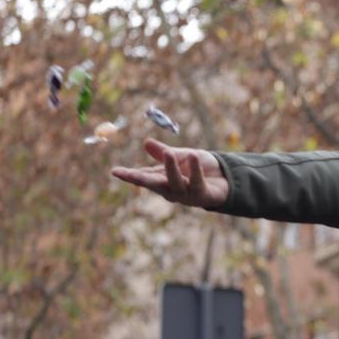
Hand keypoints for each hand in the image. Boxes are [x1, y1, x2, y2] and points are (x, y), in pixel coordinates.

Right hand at [111, 138, 227, 208]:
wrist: (225, 178)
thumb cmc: (198, 168)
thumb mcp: (179, 156)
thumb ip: (163, 153)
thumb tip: (146, 143)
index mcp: (162, 180)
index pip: (143, 176)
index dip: (129, 175)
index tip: (114, 171)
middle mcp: (171, 190)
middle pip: (154, 185)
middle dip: (140, 180)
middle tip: (129, 174)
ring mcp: (186, 195)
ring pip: (175, 183)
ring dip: (171, 168)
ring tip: (169, 153)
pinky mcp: (202, 195)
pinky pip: (197, 182)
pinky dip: (195, 169)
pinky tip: (193, 155)